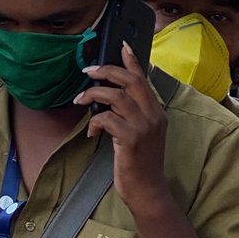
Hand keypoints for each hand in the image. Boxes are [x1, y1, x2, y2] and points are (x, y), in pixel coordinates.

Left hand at [75, 43, 169, 215]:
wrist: (148, 191)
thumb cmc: (140, 164)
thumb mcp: (141, 135)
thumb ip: (132, 116)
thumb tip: (109, 100)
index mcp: (157, 112)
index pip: (144, 79)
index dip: (132, 61)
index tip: (122, 45)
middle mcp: (153, 115)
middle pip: (130, 81)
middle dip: (107, 71)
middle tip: (89, 70)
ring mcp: (143, 127)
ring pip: (116, 96)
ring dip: (94, 95)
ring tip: (81, 99)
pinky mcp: (130, 139)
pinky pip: (107, 118)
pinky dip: (95, 121)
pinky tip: (91, 132)